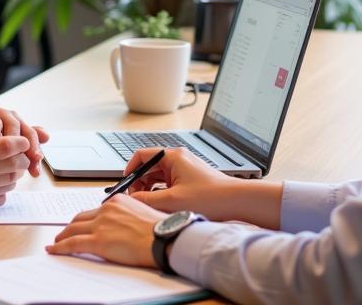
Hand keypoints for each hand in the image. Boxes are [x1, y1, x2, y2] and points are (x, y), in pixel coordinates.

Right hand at [0, 115, 31, 212]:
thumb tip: (0, 124)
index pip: (7, 146)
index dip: (20, 143)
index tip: (24, 141)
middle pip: (14, 164)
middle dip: (23, 158)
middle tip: (22, 154)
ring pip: (11, 181)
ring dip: (14, 173)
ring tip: (8, 166)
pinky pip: (3, 196)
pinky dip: (5, 187)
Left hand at [47, 193, 164, 267]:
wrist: (164, 238)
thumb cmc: (160, 230)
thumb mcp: (142, 214)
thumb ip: (127, 216)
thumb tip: (123, 227)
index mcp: (117, 201)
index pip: (95, 210)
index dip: (85, 220)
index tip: (81, 224)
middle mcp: (106, 209)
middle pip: (81, 217)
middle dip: (70, 226)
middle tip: (64, 233)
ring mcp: (101, 224)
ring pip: (73, 229)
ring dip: (63, 236)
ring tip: (57, 242)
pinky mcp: (98, 241)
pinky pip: (73, 244)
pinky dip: (60, 247)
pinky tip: (54, 250)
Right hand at [124, 147, 281, 228]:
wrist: (237, 202)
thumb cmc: (210, 198)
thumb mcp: (173, 201)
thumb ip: (147, 200)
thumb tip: (130, 201)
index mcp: (172, 156)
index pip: (142, 156)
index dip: (130, 170)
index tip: (124, 185)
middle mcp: (178, 159)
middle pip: (149, 167)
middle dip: (140, 183)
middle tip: (135, 200)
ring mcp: (185, 169)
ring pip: (158, 178)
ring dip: (151, 190)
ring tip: (149, 206)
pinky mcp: (190, 180)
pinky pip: (169, 184)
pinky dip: (162, 193)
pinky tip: (163, 207)